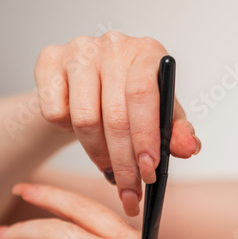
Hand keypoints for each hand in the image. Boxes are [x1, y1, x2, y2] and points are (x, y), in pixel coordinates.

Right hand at [34, 32, 200, 215]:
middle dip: (123, 163)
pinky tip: (78, 129)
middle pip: (114, 114)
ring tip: (107, 166)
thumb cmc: (126, 100)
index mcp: (148, 52)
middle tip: (129, 193)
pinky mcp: (49, 60)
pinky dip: (66, 131)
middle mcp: (113, 45)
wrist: (85, 85)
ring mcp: (78, 49)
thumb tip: (188, 148)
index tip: (148, 172)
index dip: (145, 138)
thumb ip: (175, 131)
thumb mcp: (158, 115)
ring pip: (83, 118)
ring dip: (96, 154)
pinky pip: (55, 112)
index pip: (144, 95)